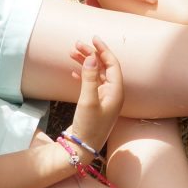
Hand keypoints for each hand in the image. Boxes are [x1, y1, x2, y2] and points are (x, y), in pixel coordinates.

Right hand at [66, 37, 123, 152]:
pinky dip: (83, 75)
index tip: (92, 38)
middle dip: (91, 55)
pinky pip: (90, 84)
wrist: (81, 149)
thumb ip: (90, 78)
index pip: (112, 64)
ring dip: (85, 63)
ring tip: (71, 53)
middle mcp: (112, 94)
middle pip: (103, 67)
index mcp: (116, 92)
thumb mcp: (88, 101)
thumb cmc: (88, 127)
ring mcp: (104, 100)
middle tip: (76, 45)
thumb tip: (91, 56)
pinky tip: (73, 71)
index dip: (103, 50)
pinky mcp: (95, 105)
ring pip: (96, 75)